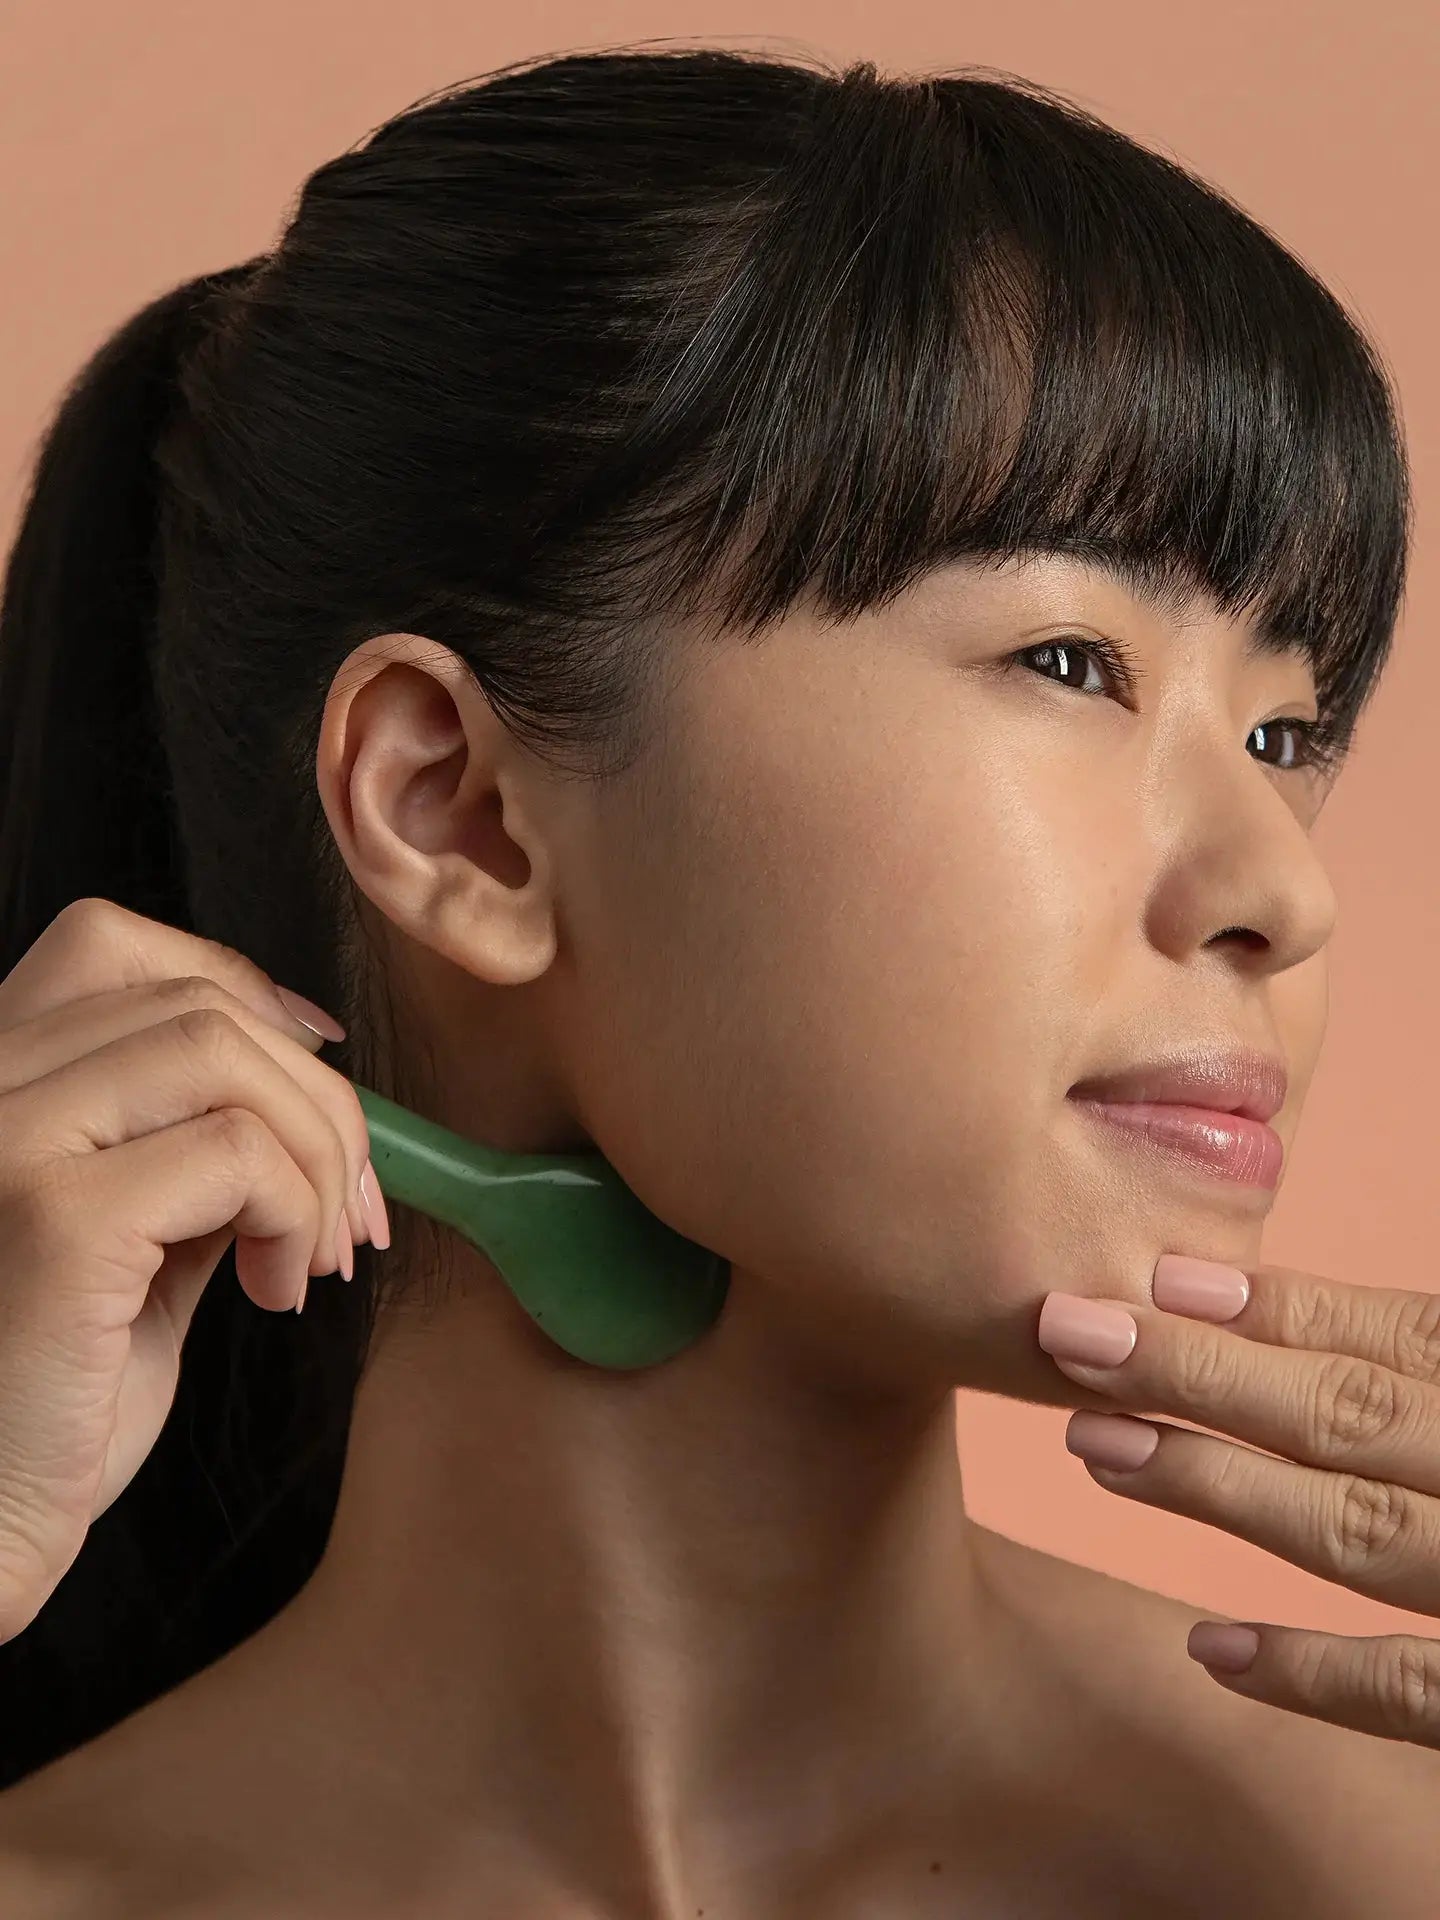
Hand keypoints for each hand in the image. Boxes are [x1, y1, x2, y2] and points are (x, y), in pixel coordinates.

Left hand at [1037, 1258, 1439, 1747]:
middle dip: (1200, 1372)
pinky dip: (1313, 1672)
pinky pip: (1413, 1691)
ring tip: (1093, 1442)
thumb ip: (1424, 1389)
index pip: (1401, 1340)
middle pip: (1352, 1415)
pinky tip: (1207, 1646)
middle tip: (1066, 1331)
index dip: (1277, 1308)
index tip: (1152, 1277)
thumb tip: (1274, 1328)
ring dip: (1219, 1485)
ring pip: (1359, 1531)